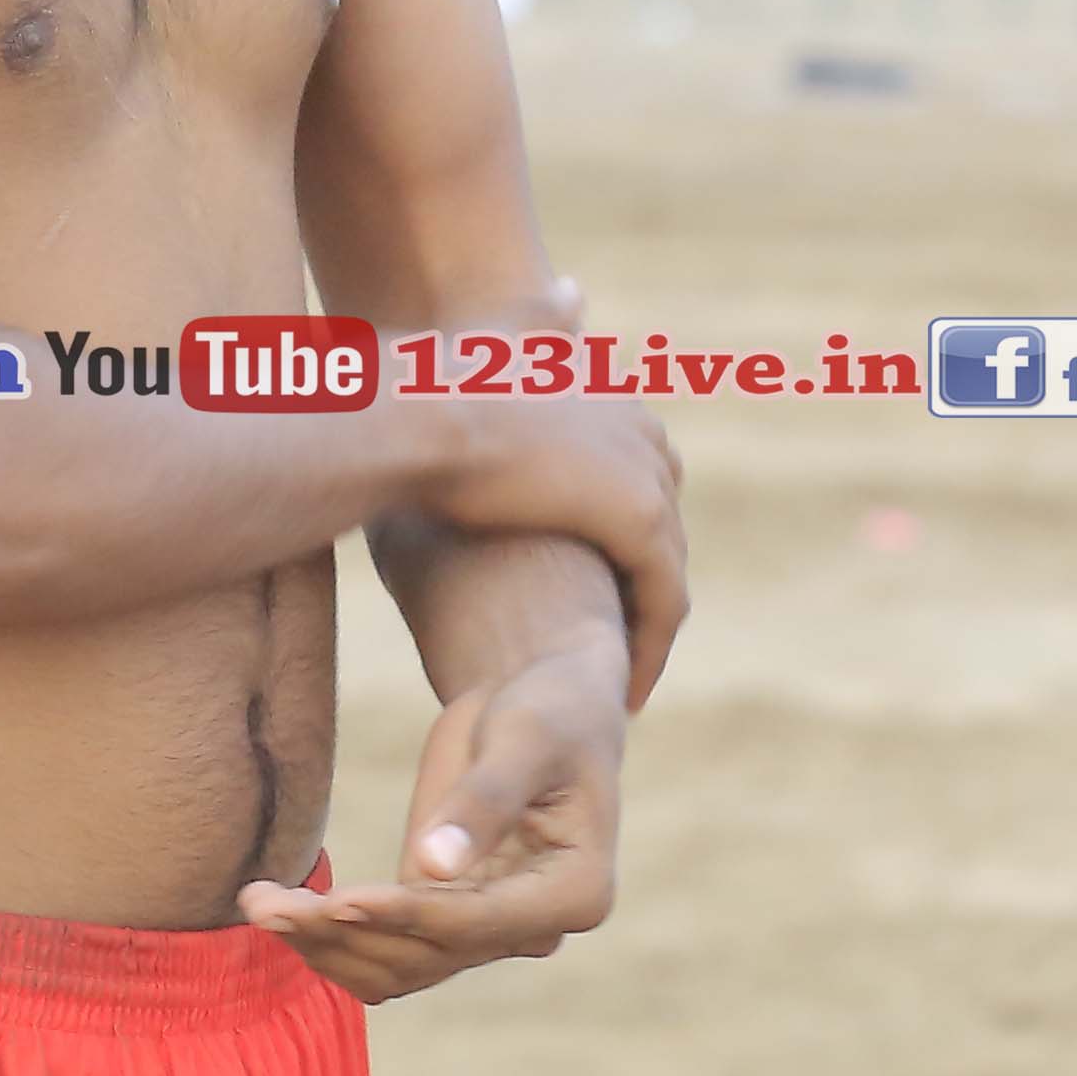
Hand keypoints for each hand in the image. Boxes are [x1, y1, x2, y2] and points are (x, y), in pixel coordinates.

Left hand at [240, 638, 623, 1004]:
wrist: (548, 708)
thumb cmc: (548, 709)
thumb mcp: (525, 738)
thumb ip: (484, 800)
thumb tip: (433, 867)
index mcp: (575, 892)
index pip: (477, 923)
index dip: (405, 915)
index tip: (337, 898)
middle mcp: (534, 929)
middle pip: (428, 955)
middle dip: (342, 932)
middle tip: (259, 901)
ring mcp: (487, 931)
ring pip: (400, 967)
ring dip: (325, 945)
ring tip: (255, 904)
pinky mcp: (446, 919)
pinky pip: (387, 950)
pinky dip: (332, 939)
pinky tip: (278, 910)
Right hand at [426, 389, 686, 705]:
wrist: (421, 419)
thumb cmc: (411, 406)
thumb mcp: (450, 382)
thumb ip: (468, 398)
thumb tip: (435, 389)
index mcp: (596, 391)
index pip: (629, 460)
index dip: (607, 517)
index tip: (582, 566)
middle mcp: (635, 426)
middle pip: (659, 511)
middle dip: (637, 572)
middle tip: (606, 629)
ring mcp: (645, 474)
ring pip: (666, 565)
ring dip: (645, 620)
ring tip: (618, 670)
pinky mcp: (643, 522)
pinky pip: (666, 603)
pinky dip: (651, 650)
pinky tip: (627, 693)